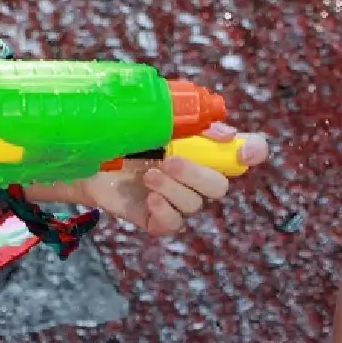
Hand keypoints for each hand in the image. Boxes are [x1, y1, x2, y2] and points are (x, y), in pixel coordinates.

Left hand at [79, 124, 270, 236]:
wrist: (87, 158)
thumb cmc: (125, 133)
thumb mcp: (155, 119)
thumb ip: (189, 123)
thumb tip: (225, 133)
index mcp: (202, 147)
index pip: (245, 150)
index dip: (254, 150)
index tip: (244, 151)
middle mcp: (196, 176)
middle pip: (220, 185)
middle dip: (197, 174)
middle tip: (170, 160)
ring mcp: (178, 200)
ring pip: (195, 204)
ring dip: (173, 188)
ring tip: (147, 173)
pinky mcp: (158, 220)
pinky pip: (174, 223)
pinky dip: (164, 210)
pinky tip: (149, 197)